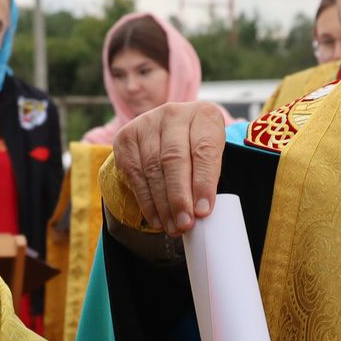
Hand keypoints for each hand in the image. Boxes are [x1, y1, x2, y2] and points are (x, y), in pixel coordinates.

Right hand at [111, 102, 229, 234]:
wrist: (169, 135)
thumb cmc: (198, 151)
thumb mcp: (213, 156)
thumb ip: (211, 177)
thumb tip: (202, 213)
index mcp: (204, 115)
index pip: (204, 149)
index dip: (204, 182)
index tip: (204, 211)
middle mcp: (174, 114)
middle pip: (174, 159)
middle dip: (179, 197)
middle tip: (185, 224)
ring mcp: (147, 123)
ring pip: (153, 168)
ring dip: (163, 204)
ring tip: (172, 227)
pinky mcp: (126, 137)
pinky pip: (135, 174)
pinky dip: (146, 201)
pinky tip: (157, 218)